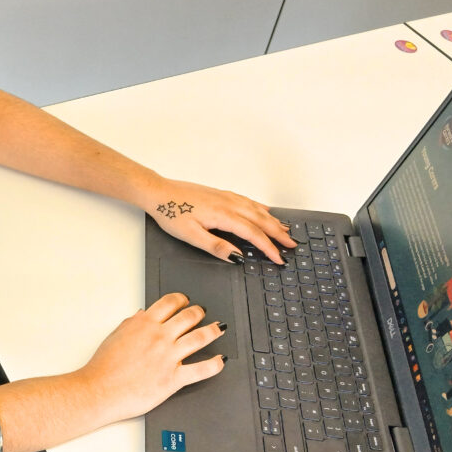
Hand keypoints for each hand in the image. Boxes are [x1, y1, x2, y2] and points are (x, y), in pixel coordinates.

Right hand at [77, 292, 226, 421]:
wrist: (100, 390)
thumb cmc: (103, 367)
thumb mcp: (115, 336)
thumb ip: (132, 323)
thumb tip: (142, 315)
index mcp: (144, 324)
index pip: (170, 302)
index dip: (182, 299)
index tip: (185, 301)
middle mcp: (159, 337)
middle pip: (189, 317)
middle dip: (199, 312)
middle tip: (202, 313)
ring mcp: (169, 357)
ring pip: (200, 337)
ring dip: (213, 331)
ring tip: (219, 329)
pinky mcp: (174, 378)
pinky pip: (202, 369)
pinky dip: (215, 364)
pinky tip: (220, 360)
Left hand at [148, 178, 294, 263]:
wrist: (159, 192)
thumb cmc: (172, 213)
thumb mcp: (192, 236)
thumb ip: (217, 247)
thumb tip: (237, 257)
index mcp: (224, 216)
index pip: (254, 234)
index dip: (269, 248)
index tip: (279, 259)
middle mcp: (229, 204)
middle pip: (261, 220)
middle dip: (278, 234)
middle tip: (292, 245)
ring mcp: (227, 197)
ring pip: (257, 210)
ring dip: (273, 220)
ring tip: (285, 230)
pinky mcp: (221, 194)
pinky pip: (249, 201)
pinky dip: (262, 208)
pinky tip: (265, 210)